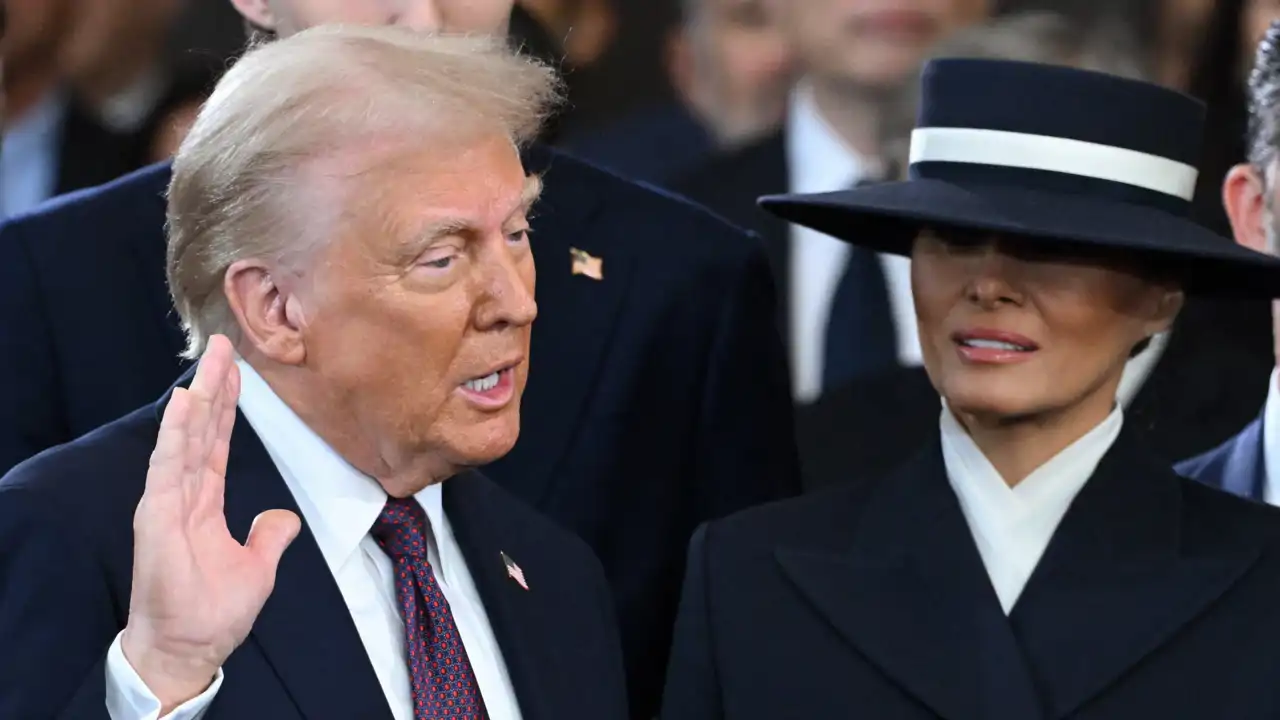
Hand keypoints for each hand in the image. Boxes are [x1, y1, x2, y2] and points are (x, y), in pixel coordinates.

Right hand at [121, 335, 300, 710]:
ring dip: (198, 397)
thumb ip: (269, 535)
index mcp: (205, 501)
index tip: (235, 371)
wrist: (190, 647)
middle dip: (213, 386)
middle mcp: (184, 494)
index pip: (217, 442)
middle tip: (223, 344)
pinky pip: (169, 465)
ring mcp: (168, 502)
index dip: (227, 407)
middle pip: (201, 429)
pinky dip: (177, 432)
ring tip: (210, 359)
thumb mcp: (257, 566)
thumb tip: (282, 516)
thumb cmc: (213, 612)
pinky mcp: (158, 515)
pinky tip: (185, 401)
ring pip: (186, 437)